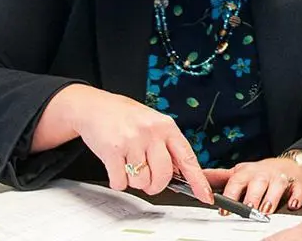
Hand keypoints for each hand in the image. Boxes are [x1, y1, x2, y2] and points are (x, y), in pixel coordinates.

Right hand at [35, 84, 212, 203]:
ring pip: (141, 182)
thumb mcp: (154, 124)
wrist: (96, 106)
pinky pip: (120, 182)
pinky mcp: (113, 150)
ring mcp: (132, 140)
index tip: (205, 196)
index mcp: (166, 126)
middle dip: (156, 185)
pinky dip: (118, 181)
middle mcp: (152, 132)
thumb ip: (166, 145)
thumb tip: (179, 174)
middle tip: (148, 180)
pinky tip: (116, 165)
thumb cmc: (127, 117)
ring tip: (129, 163)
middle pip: (164, 175)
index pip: (187, 157)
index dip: (197, 180)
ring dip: (134, 181)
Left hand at [204, 156, 301, 214]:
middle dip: (252, 195)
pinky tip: (292, 204)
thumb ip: (219, 177)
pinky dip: (296, 197)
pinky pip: (298, 190)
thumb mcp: (240, 172)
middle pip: (257, 183)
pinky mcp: (298, 184)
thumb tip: (197, 177)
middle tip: (248, 208)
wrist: (291, 165)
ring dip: (271, 197)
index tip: (224, 209)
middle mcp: (264, 174)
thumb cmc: (262, 173)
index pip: (237, 181)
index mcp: (248, 172)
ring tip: (266, 210)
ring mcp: (281, 178)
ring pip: (277, 186)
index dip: (230, 194)